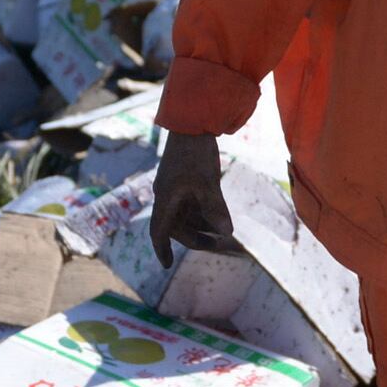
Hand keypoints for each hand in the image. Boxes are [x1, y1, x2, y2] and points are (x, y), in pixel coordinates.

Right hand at [147, 130, 239, 265]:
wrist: (192, 120)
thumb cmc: (195, 152)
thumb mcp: (208, 183)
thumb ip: (215, 209)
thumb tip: (227, 234)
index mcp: (165, 198)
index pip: (159, 231)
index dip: (162, 249)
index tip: (167, 265)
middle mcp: (166, 195)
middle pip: (176, 226)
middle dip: (196, 237)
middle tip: (219, 244)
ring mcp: (174, 187)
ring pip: (185, 215)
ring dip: (201, 224)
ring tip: (222, 228)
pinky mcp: (183, 179)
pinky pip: (190, 203)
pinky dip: (202, 211)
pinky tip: (217, 212)